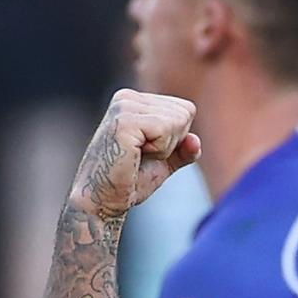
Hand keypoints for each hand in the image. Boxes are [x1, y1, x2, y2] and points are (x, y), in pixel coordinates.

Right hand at [69, 89, 200, 219]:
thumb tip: (195, 140)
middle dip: (172, 142)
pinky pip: (165, 130)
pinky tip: (135, 156)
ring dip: (164, 148)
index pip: (186, 109)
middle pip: (185, 113)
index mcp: (136, 100)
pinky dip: (159, 150)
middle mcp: (128, 98)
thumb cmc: (131, 180)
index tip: (150, 151)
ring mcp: (124, 106)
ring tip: (137, 156)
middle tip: (143, 156)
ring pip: (177, 120)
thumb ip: (184, 149)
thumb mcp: (166, 161)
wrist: (103, 200)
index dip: (177, 138)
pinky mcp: (124, 121)